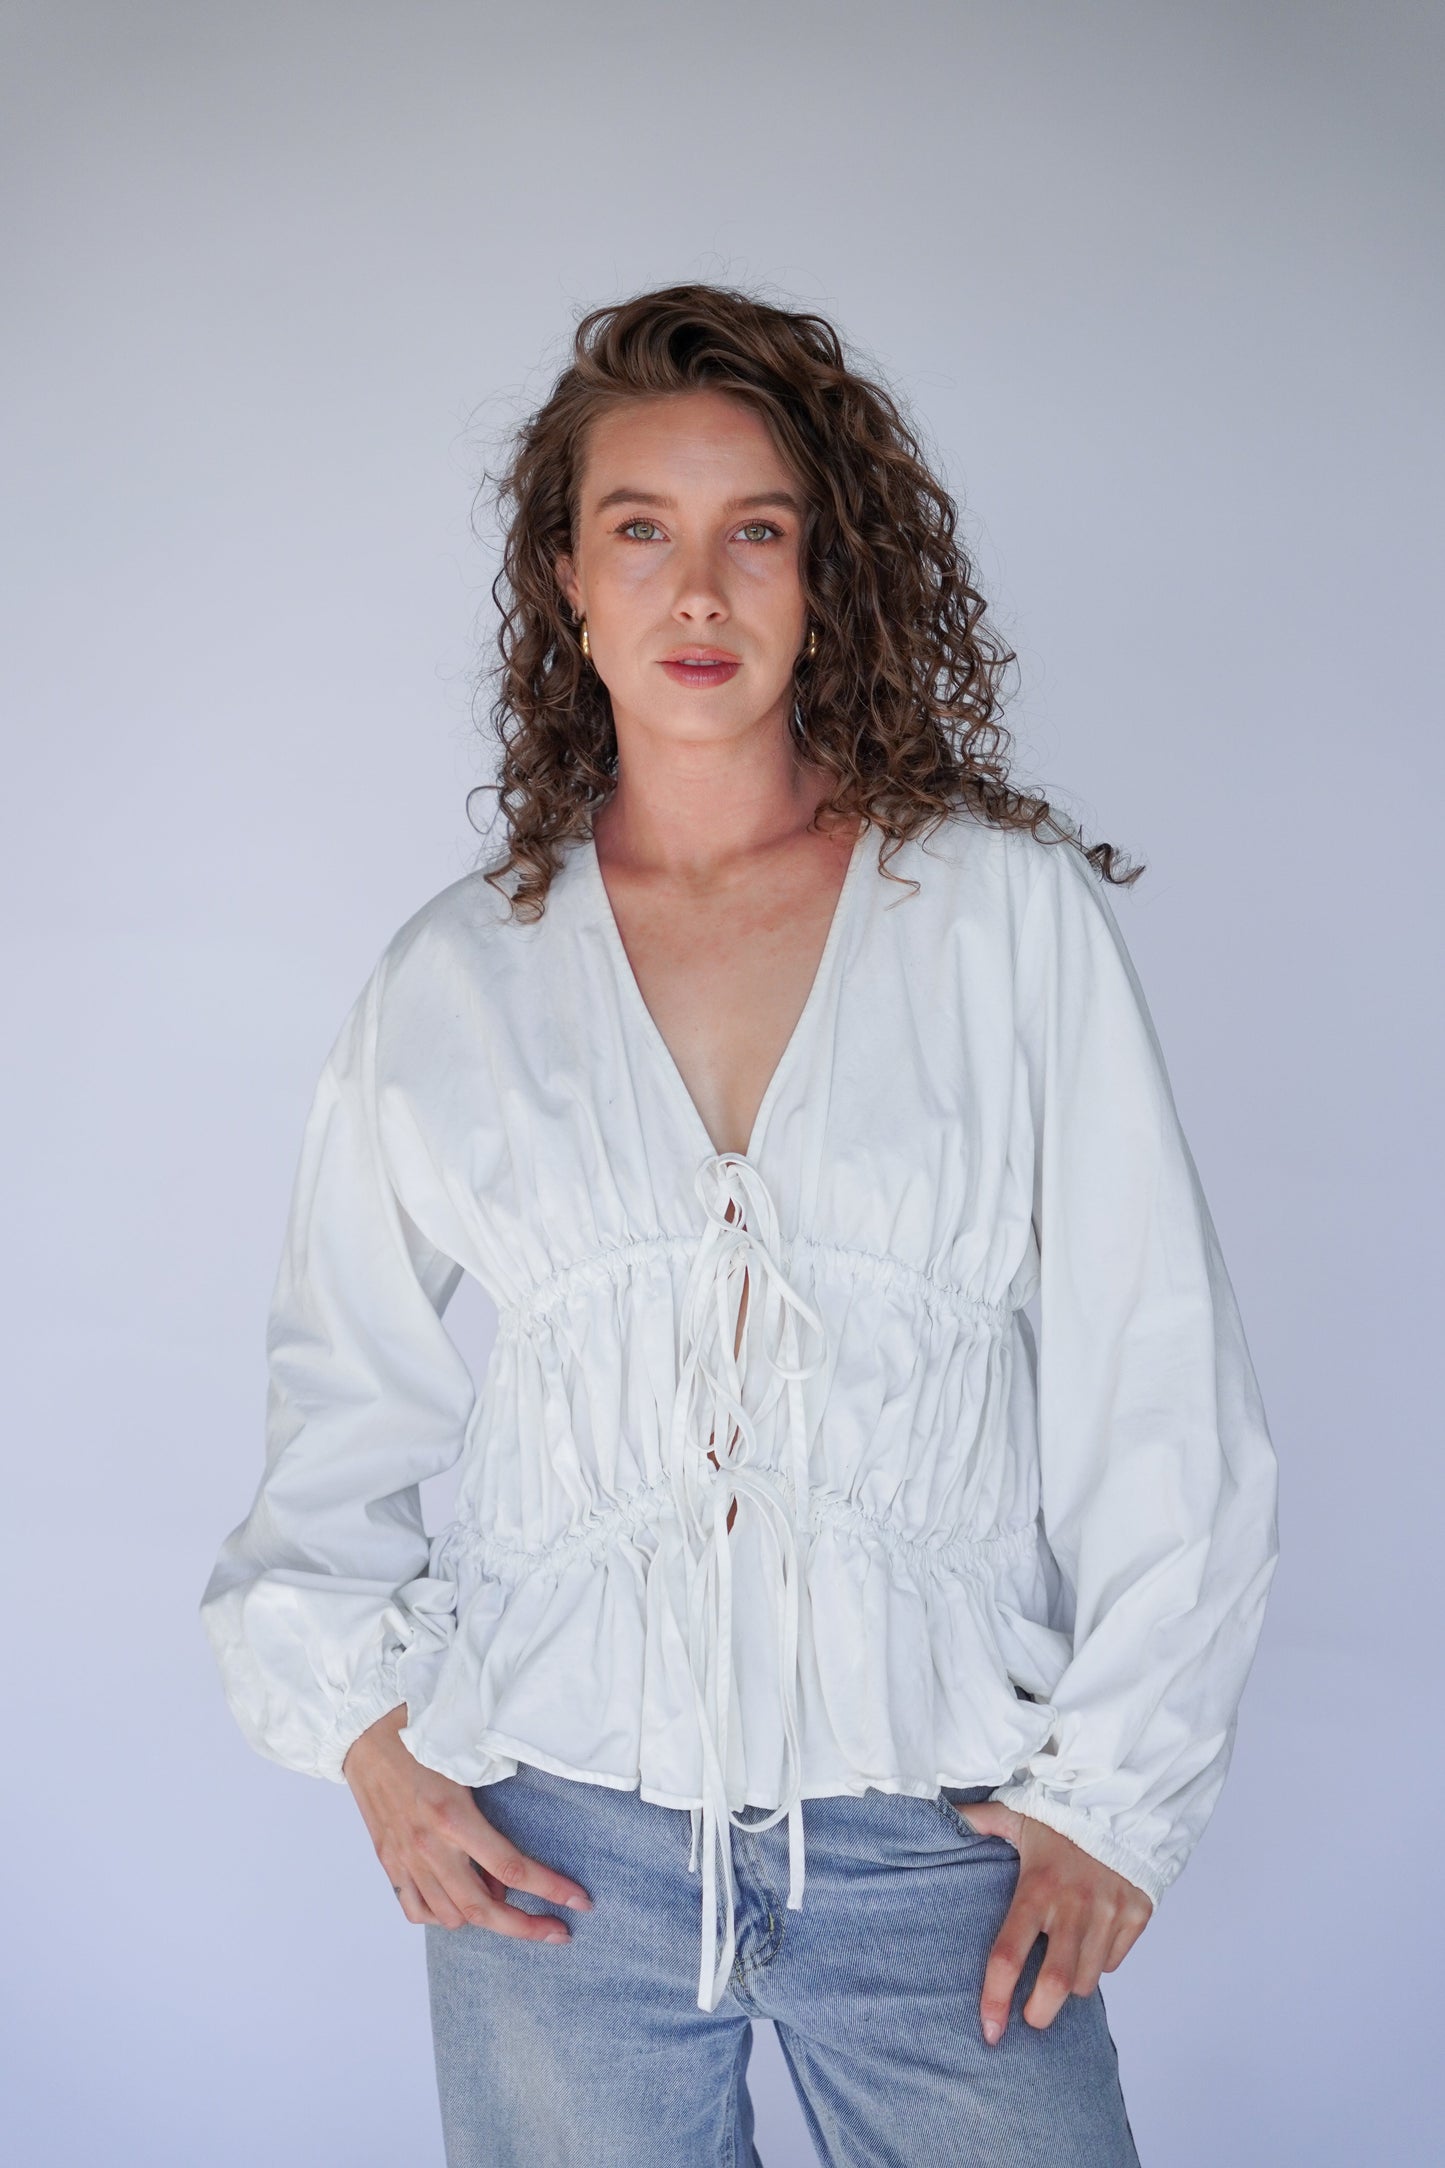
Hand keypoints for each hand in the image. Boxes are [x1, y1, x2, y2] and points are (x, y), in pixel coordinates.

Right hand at [341, 1705, 593, 1944]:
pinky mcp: (388, 1862)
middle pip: (483, 1908)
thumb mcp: (467, 1751)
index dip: (550, 1889)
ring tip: (506, 1899)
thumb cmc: (420, 1729)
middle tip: (559, 1933)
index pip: (511, 1867)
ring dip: (484, 1918)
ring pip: (450, 1917)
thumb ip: (496, 1792)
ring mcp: (404, 1859)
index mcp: (452, 1815)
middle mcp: (427, 1846)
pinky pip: (416, 1909)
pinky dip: (442, 1915)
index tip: (579, 1902)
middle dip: (527, 1927)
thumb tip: (509, 1847)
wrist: (361, 1730)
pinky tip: (460, 1900)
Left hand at [953, 1799, 1151, 2044]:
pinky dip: (1098, 1962)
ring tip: (1059, 1967)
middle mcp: (1074, 1905)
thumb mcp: (1017, 1813)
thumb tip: (941, 1814)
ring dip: (1069, 1986)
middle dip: (1040, 2013)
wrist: (1120, 1798)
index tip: (989, 2030)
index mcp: (1036, 1887)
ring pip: (1086, 1980)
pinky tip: (1088, 1942)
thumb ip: (980, 1821)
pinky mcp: (1137, 1914)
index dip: (996, 1999)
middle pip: (1055, 1984)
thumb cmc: (1061, 1814)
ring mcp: (1109, 1912)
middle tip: (1030, 2017)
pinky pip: (1113, 1961)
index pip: (1008, 1955)